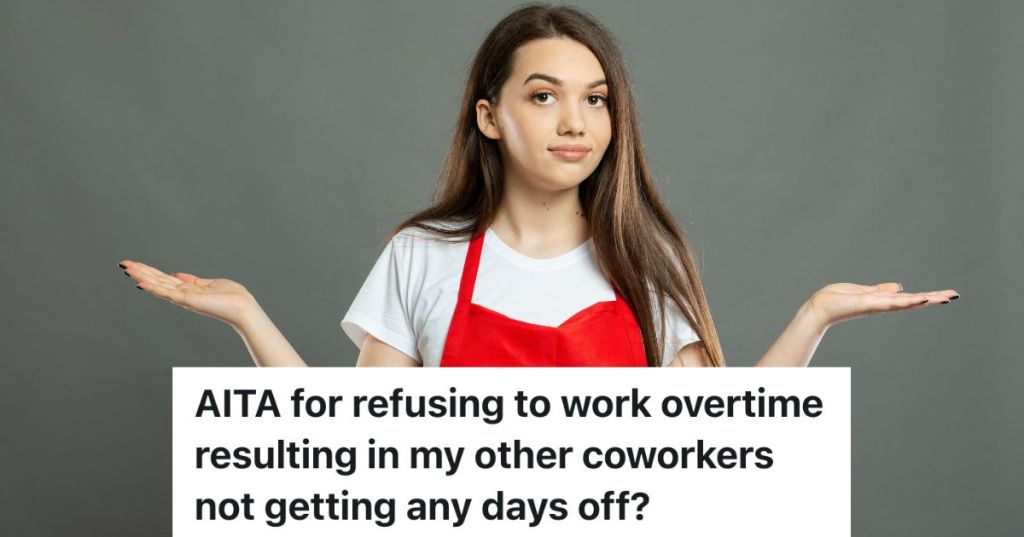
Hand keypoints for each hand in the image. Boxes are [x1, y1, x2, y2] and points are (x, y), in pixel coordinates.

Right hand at [118, 259, 257, 326]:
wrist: (243, 308)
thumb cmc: (231, 298)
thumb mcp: (209, 284)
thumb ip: (193, 281)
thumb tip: (178, 275)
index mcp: (187, 290)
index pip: (163, 279)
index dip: (149, 271)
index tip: (134, 264)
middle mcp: (183, 295)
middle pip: (157, 281)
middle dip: (141, 272)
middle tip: (123, 264)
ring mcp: (185, 298)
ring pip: (159, 286)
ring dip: (143, 277)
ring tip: (127, 270)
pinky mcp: (189, 301)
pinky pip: (169, 293)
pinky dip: (155, 288)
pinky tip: (141, 283)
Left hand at [806, 282, 958, 329]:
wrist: (820, 307)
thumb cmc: (838, 299)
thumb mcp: (864, 291)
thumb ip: (881, 290)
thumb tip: (899, 287)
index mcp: (883, 300)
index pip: (910, 297)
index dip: (928, 296)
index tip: (947, 294)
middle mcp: (883, 304)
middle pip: (913, 301)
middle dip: (933, 298)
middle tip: (954, 295)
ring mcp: (877, 305)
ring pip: (906, 302)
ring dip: (925, 300)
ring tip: (944, 297)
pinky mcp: (869, 304)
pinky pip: (891, 302)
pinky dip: (906, 301)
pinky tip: (920, 299)